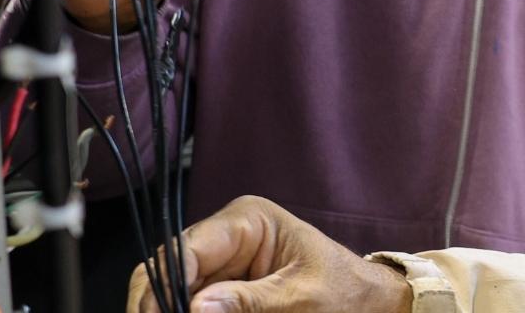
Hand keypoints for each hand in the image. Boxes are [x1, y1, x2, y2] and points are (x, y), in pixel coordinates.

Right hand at [128, 197, 413, 312]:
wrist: (368, 304)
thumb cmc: (344, 292)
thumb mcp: (301, 299)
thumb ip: (249, 302)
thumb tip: (194, 308)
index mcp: (247, 220)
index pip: (188, 247)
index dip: (164, 283)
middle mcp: (226, 235)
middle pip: (169, 267)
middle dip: (156, 301)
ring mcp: (222, 263)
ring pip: (172, 288)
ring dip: (165, 308)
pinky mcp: (223, 288)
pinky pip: (192, 302)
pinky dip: (183, 312)